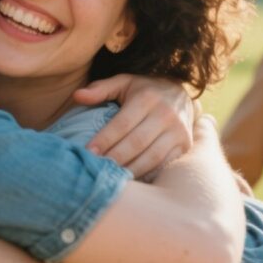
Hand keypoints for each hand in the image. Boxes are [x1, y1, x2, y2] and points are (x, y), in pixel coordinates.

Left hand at [73, 74, 194, 179]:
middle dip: (114, 158)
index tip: (88, 152)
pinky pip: (164, 165)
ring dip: (130, 170)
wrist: (181, 94)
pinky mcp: (185, 146)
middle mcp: (166, 114)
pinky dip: (147, 174)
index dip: (104, 139)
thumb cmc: (144, 90)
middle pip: (136, 143)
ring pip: (151, 157)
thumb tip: (77, 95)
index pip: (122, 123)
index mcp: (147, 98)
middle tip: (96, 169)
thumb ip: (100, 89)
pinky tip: (131, 179)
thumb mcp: (123, 83)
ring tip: (111, 178)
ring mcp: (178, 132)